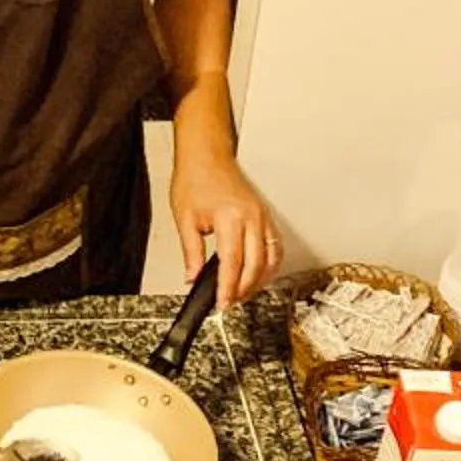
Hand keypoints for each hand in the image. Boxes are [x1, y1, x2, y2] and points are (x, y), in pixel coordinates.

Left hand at [169, 146, 282, 306]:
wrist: (207, 157)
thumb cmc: (196, 179)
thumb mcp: (185, 219)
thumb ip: (191, 252)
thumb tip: (193, 277)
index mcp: (230, 217)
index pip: (232, 262)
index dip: (228, 287)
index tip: (222, 303)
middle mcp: (251, 217)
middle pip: (255, 264)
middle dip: (243, 289)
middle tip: (229, 302)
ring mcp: (262, 216)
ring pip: (271, 258)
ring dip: (259, 280)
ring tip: (242, 293)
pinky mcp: (266, 215)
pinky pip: (275, 246)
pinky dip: (269, 265)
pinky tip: (258, 274)